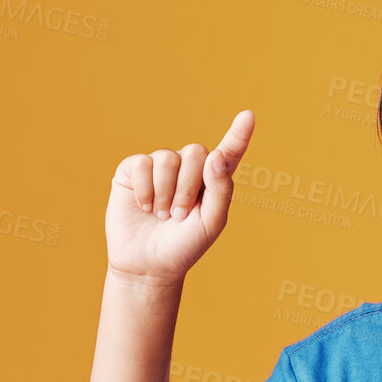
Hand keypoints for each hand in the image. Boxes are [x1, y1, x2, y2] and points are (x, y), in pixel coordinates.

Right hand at [105, 110, 255, 283]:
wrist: (148, 265)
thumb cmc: (184, 246)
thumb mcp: (211, 223)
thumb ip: (221, 190)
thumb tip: (216, 155)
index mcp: (212, 180)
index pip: (228, 153)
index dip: (238, 135)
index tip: (248, 116)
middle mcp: (187, 168)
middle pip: (197, 152)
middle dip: (189, 187)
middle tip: (180, 214)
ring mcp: (159, 167)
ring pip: (168, 158)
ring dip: (166, 192)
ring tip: (162, 215)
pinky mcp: (133, 171)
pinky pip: (142, 164)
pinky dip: (145, 190)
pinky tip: (144, 207)